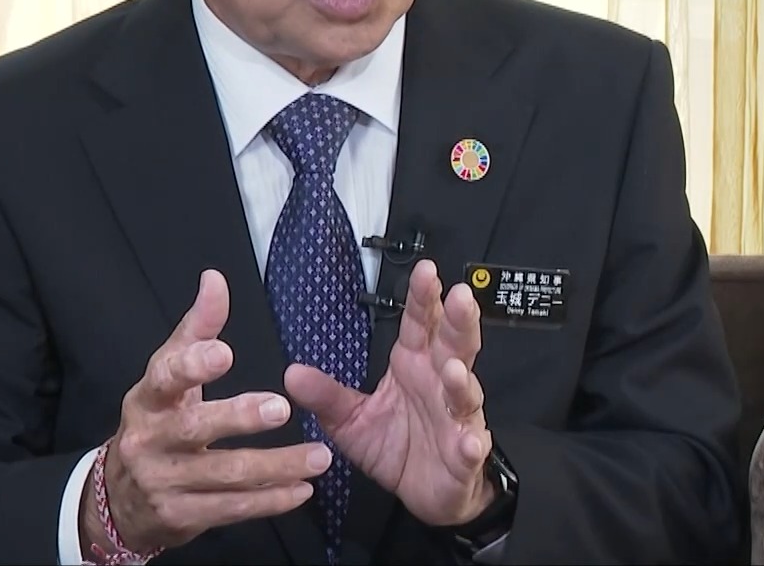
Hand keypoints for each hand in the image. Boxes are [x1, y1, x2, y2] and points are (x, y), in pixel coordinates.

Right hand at [83, 269, 332, 554]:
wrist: (120, 499)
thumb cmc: (158, 421)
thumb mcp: (168, 375)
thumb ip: (197, 329)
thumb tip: (215, 279)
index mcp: (149, 398)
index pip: (166, 376)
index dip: (194, 365)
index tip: (225, 352)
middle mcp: (151, 439)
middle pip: (196, 428)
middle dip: (240, 417)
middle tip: (282, 407)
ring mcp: (164, 482)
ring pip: (225, 474)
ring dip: (276, 466)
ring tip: (320, 457)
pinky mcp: (181, 517)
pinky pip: (232, 508)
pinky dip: (270, 501)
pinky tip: (301, 490)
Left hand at [282, 259, 493, 527]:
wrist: (428, 492)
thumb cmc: (395, 445)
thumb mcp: (352, 421)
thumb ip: (327, 396)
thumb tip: (292, 372)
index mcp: (414, 365)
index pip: (421, 324)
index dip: (424, 298)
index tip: (426, 271)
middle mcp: (440, 384)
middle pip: (454, 346)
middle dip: (459, 322)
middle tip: (461, 297)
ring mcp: (457, 418)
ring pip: (464, 392)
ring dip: (460, 381)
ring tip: (452, 370)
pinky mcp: (464, 455)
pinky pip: (470, 447)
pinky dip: (471, 443)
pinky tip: (469, 441)